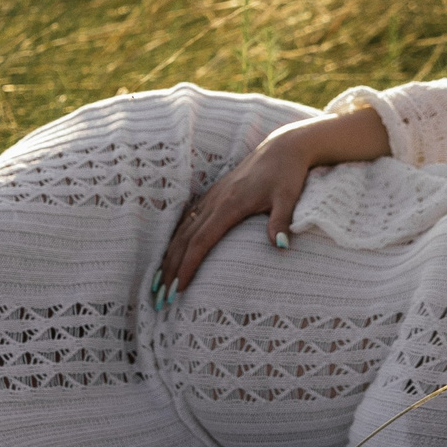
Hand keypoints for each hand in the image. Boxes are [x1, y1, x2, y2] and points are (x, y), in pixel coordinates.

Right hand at [155, 107, 392, 296]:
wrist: (282, 149)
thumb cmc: (287, 175)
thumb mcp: (288, 197)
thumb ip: (281, 221)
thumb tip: (280, 246)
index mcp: (229, 205)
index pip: (201, 242)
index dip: (187, 266)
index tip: (178, 289)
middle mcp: (214, 202)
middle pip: (185, 240)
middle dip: (171, 269)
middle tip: (161, 296)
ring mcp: (211, 198)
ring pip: (182, 231)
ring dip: (168, 257)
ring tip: (158, 282)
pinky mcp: (213, 196)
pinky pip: (188, 221)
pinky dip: (176, 240)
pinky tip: (170, 254)